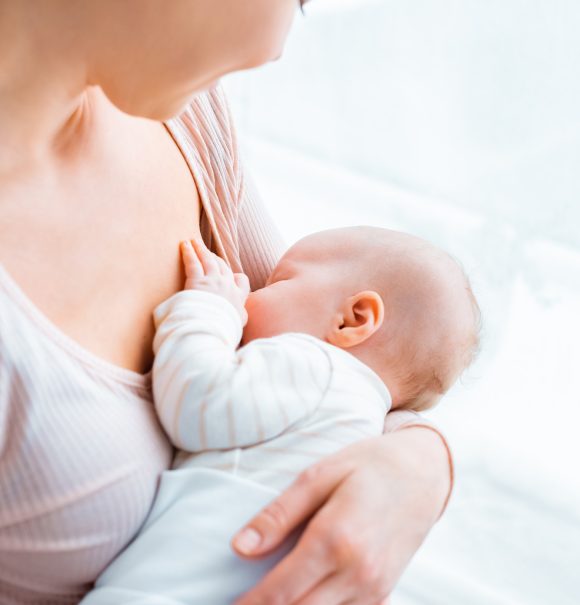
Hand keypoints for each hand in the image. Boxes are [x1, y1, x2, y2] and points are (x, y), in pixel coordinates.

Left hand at [181, 239, 249, 323]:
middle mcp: (227, 285)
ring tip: (194, 241)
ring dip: (201, 249)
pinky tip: (184, 244)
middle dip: (215, 258)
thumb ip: (239, 317)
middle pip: (222, 266)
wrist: (212, 329)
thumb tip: (241, 318)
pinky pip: (193, 262)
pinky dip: (189, 252)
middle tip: (208, 252)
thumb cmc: (223, 329)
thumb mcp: (238, 325)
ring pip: (208, 260)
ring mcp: (212, 281)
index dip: (236, 277)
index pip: (241, 281)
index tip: (231, 275)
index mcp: (238, 297)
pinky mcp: (196, 281)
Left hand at [232, 428, 450, 604]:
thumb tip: (240, 547)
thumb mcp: (319, 475)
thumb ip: (279, 514)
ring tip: (270, 599)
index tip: (229, 604)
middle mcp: (357, 572)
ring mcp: (374, 588)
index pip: (280, 591)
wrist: (423, 472)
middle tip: (242, 603)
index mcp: (335, 539)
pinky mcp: (384, 593)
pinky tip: (306, 596)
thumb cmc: (368, 465)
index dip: (249, 604)